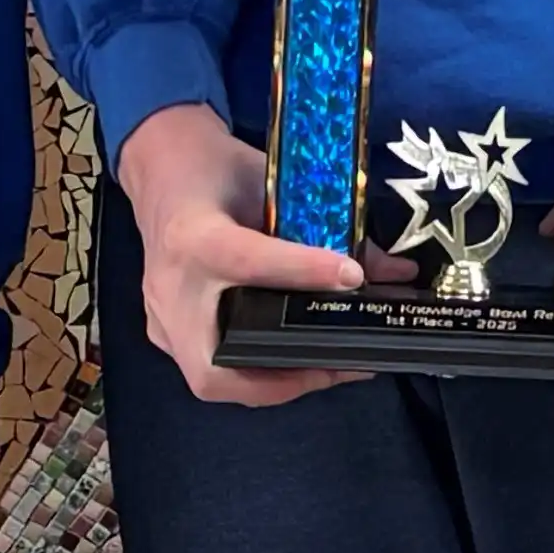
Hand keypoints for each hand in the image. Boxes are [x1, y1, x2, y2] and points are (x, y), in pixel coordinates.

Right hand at [116, 103, 370, 406]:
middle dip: (282, 377)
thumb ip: (322, 222)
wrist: (161, 168)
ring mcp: (163, 318)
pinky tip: (298, 363)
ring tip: (333, 368)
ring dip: (274, 384)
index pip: (248, 261)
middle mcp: (171, 288)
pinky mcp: (165, 333)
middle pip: (217, 363)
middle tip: (341, 364)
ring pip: (212, 379)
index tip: (353, 277)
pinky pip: (212, 370)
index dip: (302, 272)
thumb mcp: (270, 178)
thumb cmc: (216, 168)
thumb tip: (392, 270)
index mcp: (192, 235)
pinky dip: (256, 375)